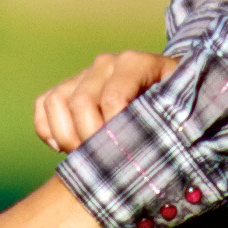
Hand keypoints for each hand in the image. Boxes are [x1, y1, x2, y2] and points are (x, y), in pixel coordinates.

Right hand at [31, 49, 171, 153]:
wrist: (171, 96)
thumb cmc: (180, 111)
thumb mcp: (184, 115)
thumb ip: (168, 126)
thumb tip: (145, 153)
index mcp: (137, 64)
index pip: (113, 98)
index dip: (112, 132)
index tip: (123, 156)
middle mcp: (107, 64)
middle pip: (81, 102)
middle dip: (88, 140)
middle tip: (104, 164)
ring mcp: (85, 74)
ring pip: (57, 102)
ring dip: (66, 137)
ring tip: (86, 158)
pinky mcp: (68, 87)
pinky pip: (43, 105)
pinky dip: (48, 131)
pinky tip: (66, 149)